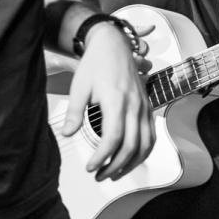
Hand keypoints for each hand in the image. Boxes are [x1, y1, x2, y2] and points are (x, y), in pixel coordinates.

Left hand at [59, 24, 154, 179]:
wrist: (113, 43)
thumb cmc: (96, 63)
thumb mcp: (79, 86)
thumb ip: (74, 112)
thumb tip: (67, 133)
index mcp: (116, 100)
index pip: (113, 138)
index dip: (102, 157)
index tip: (90, 167)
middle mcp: (134, 105)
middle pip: (131, 146)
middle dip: (115, 166)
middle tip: (99, 175)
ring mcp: (144, 106)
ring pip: (145, 144)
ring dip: (131, 163)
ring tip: (114, 173)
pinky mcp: (147, 107)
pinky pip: (151, 135)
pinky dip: (143, 152)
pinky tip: (130, 159)